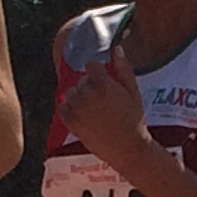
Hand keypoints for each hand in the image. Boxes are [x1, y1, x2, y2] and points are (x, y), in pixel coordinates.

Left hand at [58, 45, 155, 173]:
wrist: (127, 148)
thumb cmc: (134, 119)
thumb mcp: (133, 92)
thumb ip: (124, 68)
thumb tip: (117, 48)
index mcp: (104, 84)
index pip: (91, 65)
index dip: (99, 73)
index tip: (105, 83)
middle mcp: (88, 94)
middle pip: (82, 80)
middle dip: (90, 87)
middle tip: (104, 102)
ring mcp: (77, 108)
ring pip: (71, 92)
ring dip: (80, 98)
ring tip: (94, 110)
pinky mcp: (71, 122)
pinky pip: (62, 107)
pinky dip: (70, 109)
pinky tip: (82, 116)